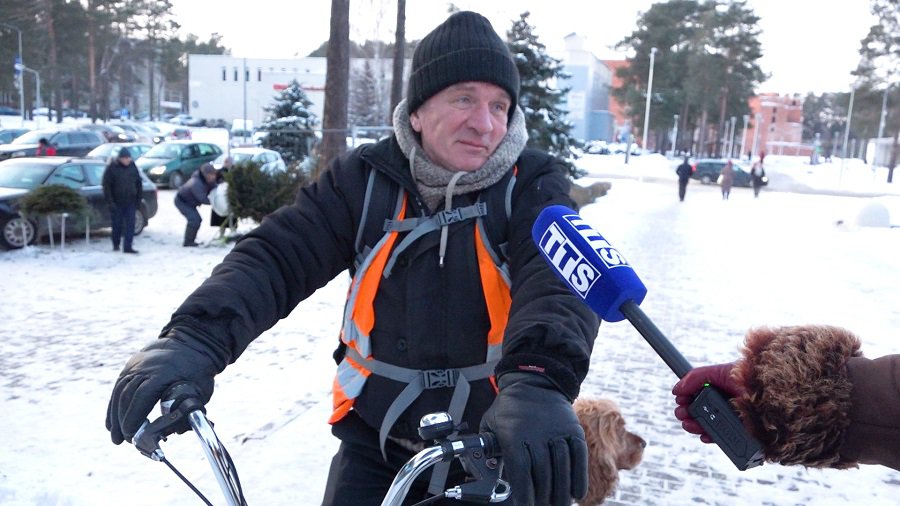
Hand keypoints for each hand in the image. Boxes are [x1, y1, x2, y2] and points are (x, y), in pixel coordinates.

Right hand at [106, 335, 217, 443]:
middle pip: (127, 395)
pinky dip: (114, 406)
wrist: (192, 343)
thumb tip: (174, 432)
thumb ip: (188, 411)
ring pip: (120, 392)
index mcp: (164, 372)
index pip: (143, 395)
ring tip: (115, 437)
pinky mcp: (131, 366)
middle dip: (123, 421)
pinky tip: (111, 423)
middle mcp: (146, 366)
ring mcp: (136, 364)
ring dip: (115, 417)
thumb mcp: (201, 391)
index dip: (134, 416)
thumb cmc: (198, 371)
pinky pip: (118, 387)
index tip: (131, 435)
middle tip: (123, 441)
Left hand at [480, 372, 586, 505]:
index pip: (520, 469)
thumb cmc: (509, 407)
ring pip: (562, 467)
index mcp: (514, 434)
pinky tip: (577, 494)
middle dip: (543, 497)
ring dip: (561, 492)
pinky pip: (578, 456)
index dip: (524, 491)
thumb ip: (488, 448)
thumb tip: (480, 472)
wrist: (534, 382)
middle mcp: (537, 433)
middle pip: (543, 472)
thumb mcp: (491, 422)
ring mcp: (557, 431)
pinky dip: (580, 477)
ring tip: (558, 505)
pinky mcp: (573, 430)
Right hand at [671, 363, 741, 442]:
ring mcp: (731, 418)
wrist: (771, 393)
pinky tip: (704, 435)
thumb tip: (676, 390)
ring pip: (706, 425)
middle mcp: (725, 403)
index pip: (697, 395)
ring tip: (689, 423)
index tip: (680, 399)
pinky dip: (710, 437)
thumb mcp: (718, 372)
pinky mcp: (738, 432)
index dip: (686, 397)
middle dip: (686, 412)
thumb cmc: (747, 378)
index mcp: (720, 388)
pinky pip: (721, 438)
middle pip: (699, 411)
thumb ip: (694, 378)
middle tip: (682, 413)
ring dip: (693, 425)